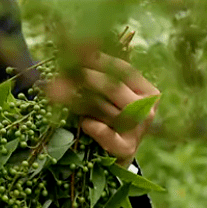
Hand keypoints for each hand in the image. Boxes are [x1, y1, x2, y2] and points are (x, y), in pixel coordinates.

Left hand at [48, 51, 159, 166]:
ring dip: (79, 99)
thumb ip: (98, 77)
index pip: (124, 69)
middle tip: (64, 71)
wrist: (113, 159)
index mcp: (148, 92)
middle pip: (115, 88)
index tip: (76, 50)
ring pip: (106, 108)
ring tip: (58, 92)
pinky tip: (82, 121)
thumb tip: (75, 48)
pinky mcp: (125, 149)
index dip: (100, 60)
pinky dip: (92, 126)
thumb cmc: (109, 122)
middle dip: (86, 77)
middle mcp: (147, 110)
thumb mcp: (108, 98)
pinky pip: (106, 133)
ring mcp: (138, 131)